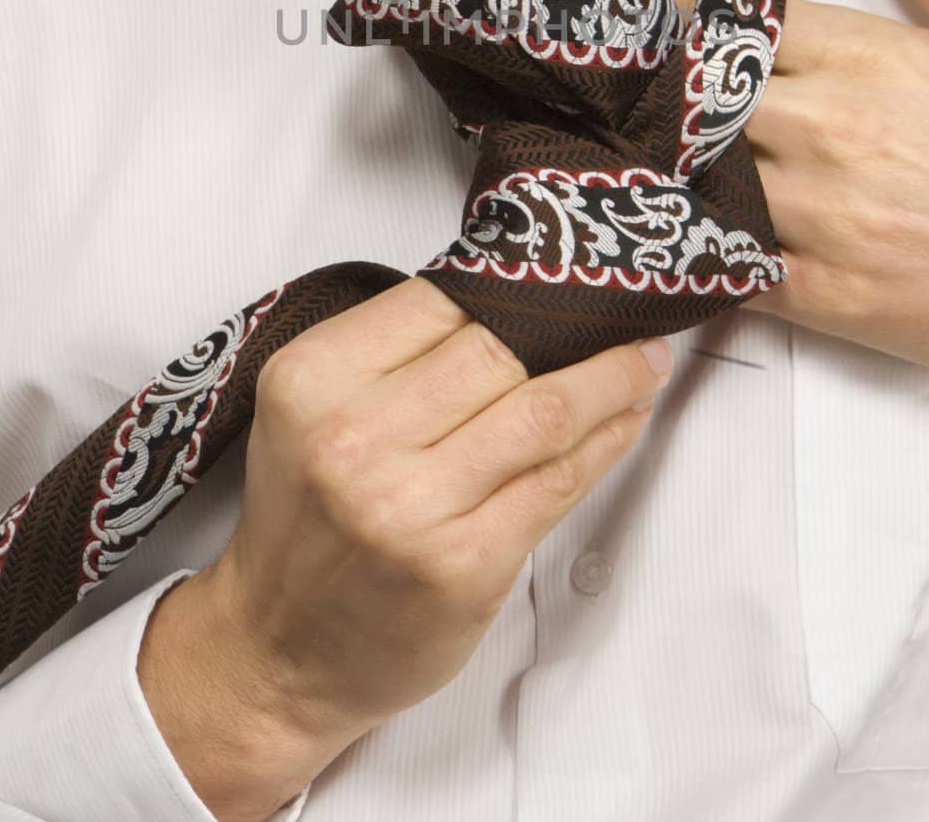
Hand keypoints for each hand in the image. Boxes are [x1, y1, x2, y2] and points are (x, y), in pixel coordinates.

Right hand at [141, 276, 672, 816]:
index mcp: (313, 379)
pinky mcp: (464, 563)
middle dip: (578, 325)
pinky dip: (608, 440)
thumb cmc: (310, 525)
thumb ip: (393, 356)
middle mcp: (354, 437)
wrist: (282, 654)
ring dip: (613, 378)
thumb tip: (512, 296)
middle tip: (624, 308)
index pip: (439, 299)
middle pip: (500, 348)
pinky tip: (628, 418)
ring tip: (647, 360)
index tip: (563, 273)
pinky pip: (559, 480)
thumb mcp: (314, 413)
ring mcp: (410, 506)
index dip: (514, 283)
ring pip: (544, 410)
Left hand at [657, 0, 928, 386]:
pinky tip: (675, 234)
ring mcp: (826, 216)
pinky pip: (729, 266)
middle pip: (698, 96)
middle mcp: (835, 130)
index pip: (740, 20)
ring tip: (632, 152)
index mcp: (872, 59)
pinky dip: (698, 248)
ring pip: (701, 177)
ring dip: (667, 163)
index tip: (646, 8)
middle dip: (661, 87)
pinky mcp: (827, 295)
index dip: (685, 12)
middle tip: (624, 83)